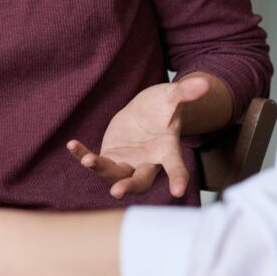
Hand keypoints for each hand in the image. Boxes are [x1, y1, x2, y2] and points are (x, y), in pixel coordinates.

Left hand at [66, 74, 209, 199]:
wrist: (147, 112)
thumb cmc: (163, 106)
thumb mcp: (172, 97)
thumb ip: (185, 93)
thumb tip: (204, 83)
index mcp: (167, 150)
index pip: (175, 166)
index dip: (177, 178)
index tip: (177, 192)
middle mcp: (147, 162)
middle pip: (140, 180)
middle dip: (129, 186)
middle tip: (116, 191)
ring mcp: (128, 162)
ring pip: (115, 173)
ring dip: (101, 169)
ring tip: (88, 160)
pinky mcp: (111, 157)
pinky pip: (95, 161)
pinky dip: (83, 155)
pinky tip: (72, 145)